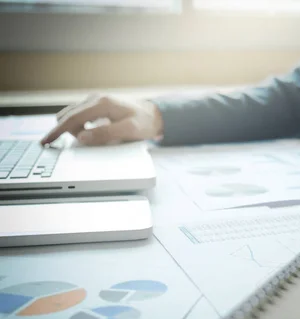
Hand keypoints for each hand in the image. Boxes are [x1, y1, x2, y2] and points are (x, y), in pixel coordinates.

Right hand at [40, 95, 163, 145]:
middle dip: (70, 132)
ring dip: (77, 130)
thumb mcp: (129, 131)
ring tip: (97, 138)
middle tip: (89, 143)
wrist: (156, 114)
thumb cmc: (145, 123)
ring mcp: (95, 100)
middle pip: (69, 116)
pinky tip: (93, 133)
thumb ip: (105, 134)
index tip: (45, 142)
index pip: (72, 118)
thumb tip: (83, 137)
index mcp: (101, 103)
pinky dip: (81, 126)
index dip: (57, 132)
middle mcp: (95, 98)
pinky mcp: (98, 105)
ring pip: (73, 116)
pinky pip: (81, 116)